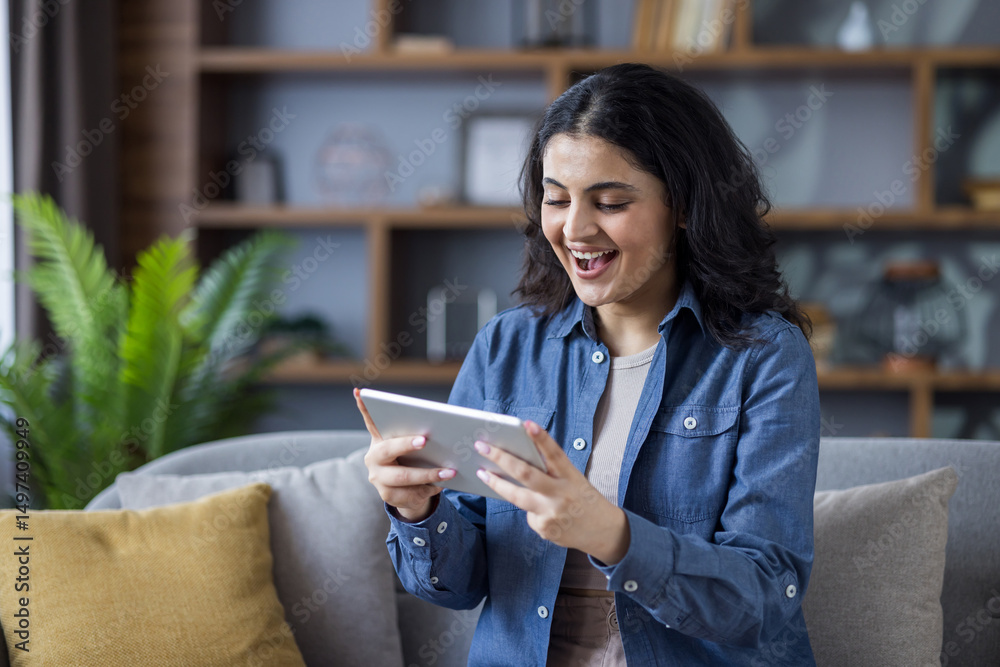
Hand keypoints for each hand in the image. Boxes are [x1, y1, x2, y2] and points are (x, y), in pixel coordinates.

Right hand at [354, 388, 455, 521]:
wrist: (407, 493)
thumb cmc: (412, 461)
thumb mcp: (411, 447)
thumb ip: (416, 436)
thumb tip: (441, 426)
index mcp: (379, 440)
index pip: (371, 421)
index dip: (365, 407)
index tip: (361, 392)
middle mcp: (373, 457)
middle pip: (388, 449)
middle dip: (406, 444)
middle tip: (425, 440)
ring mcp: (377, 478)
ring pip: (403, 476)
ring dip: (428, 474)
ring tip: (449, 472)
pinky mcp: (386, 495)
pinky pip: (409, 493)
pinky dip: (428, 489)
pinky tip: (441, 486)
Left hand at [474, 419, 629, 564]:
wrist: (604, 531)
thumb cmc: (583, 499)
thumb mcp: (574, 479)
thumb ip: (552, 472)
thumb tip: (519, 463)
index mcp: (571, 476)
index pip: (555, 453)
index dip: (541, 438)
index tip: (527, 424)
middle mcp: (561, 493)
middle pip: (526, 474)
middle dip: (501, 458)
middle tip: (482, 447)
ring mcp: (551, 512)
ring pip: (517, 496)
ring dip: (496, 483)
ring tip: (483, 473)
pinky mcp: (545, 528)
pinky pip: (528, 514)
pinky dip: (529, 509)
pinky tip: (541, 512)